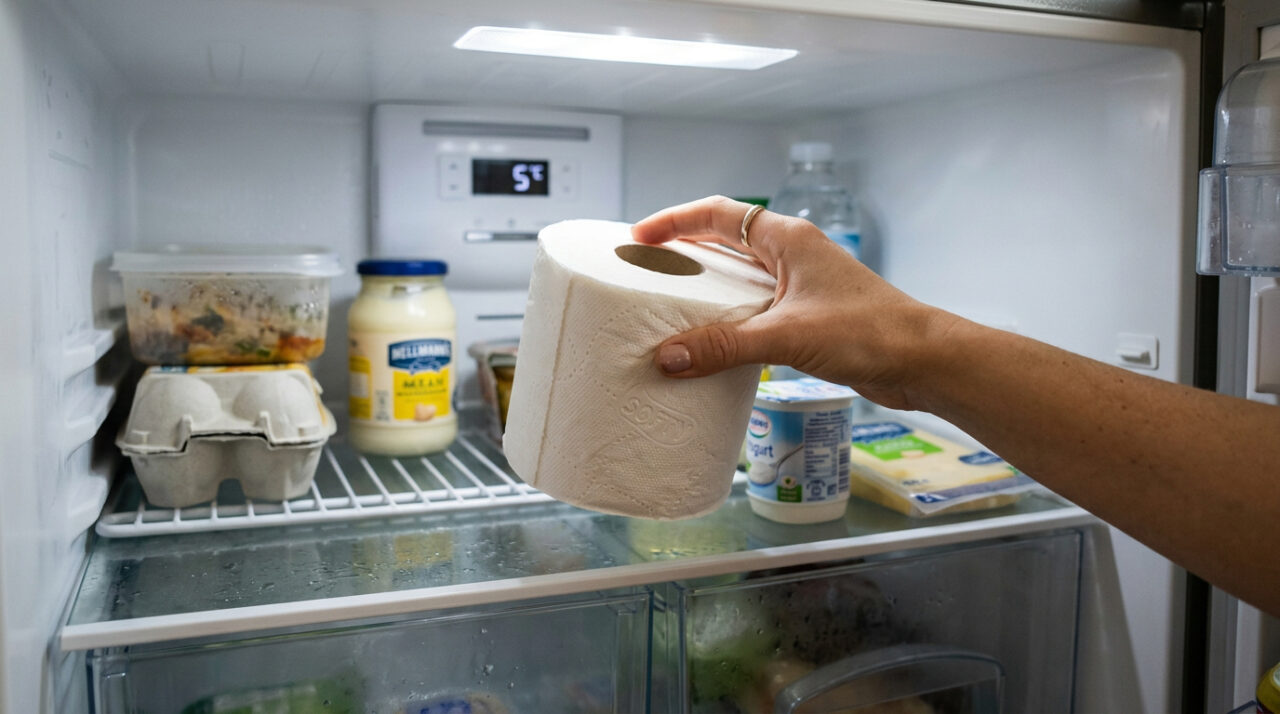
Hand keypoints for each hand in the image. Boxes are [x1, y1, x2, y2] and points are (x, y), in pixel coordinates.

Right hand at [631, 196, 952, 409]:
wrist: (922, 360)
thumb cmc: (868, 332)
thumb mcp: (787, 336)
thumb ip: (724, 345)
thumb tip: (668, 357)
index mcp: (787, 239)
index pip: (718, 214)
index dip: (675, 220)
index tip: (640, 237)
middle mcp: (793, 254)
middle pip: (726, 240)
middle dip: (685, 251)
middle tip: (647, 270)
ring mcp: (802, 284)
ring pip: (742, 275)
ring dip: (708, 286)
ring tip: (669, 304)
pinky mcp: (808, 315)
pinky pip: (756, 307)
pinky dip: (729, 317)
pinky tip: (712, 341)